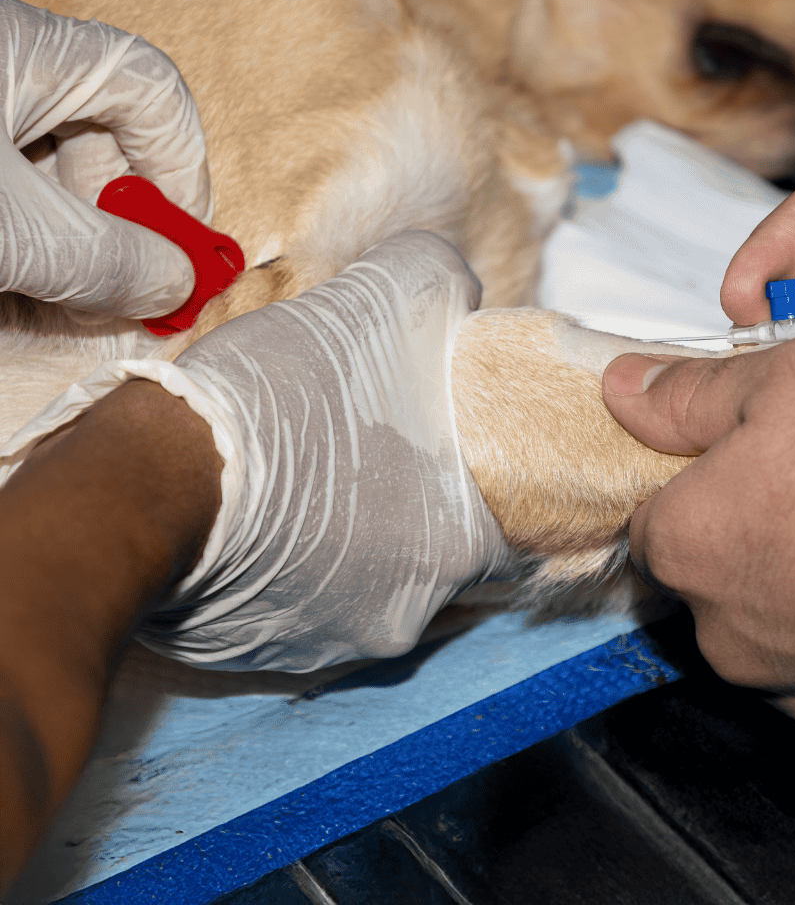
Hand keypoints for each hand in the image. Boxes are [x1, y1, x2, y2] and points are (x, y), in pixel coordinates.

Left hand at [0, 0, 210, 317]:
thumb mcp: (6, 232)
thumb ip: (104, 260)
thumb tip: (175, 283)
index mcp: (19, 42)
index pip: (150, 85)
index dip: (182, 168)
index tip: (182, 243)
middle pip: (98, 125)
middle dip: (122, 211)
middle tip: (123, 281)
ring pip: (43, 157)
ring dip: (68, 230)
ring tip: (57, 289)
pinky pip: (2, 174)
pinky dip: (19, 227)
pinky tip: (13, 273)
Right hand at [0, 231, 510, 671]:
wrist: (148, 474)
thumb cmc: (285, 396)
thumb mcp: (387, 296)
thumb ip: (444, 283)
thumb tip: (457, 289)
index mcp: (455, 551)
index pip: (504, 518)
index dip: (479, 466)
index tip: (445, 432)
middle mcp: (401, 617)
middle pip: (427, 547)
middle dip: (401, 494)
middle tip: (367, 437)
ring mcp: (322, 644)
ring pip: (353, 575)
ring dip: (339, 529)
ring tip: (305, 464)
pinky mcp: (250, 654)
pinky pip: (288, 597)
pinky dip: (282, 557)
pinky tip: (261, 505)